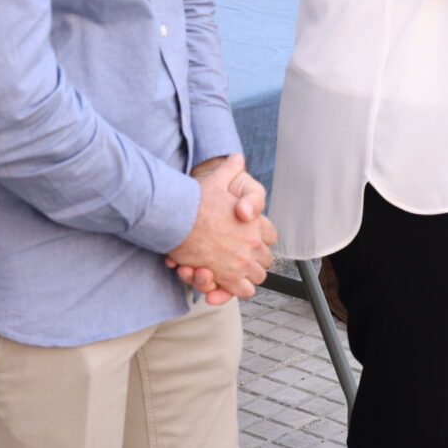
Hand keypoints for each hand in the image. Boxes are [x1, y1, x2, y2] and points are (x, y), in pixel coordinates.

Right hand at [164, 155, 275, 303]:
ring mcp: (241, 262)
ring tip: (235, 272)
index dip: (262, 238)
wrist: (177, 215)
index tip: (252, 239)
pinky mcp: (225, 276)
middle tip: (242, 258)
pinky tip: (228, 283)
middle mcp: (252, 244)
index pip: (270, 235)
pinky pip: (241, 290)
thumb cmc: (196, 198)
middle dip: (255, 260)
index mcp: (255, 222)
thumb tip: (237, 158)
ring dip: (247, 277)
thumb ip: (230, 169)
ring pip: (256, 277)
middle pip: (265, 259)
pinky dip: (236, 289)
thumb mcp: (217, 180)